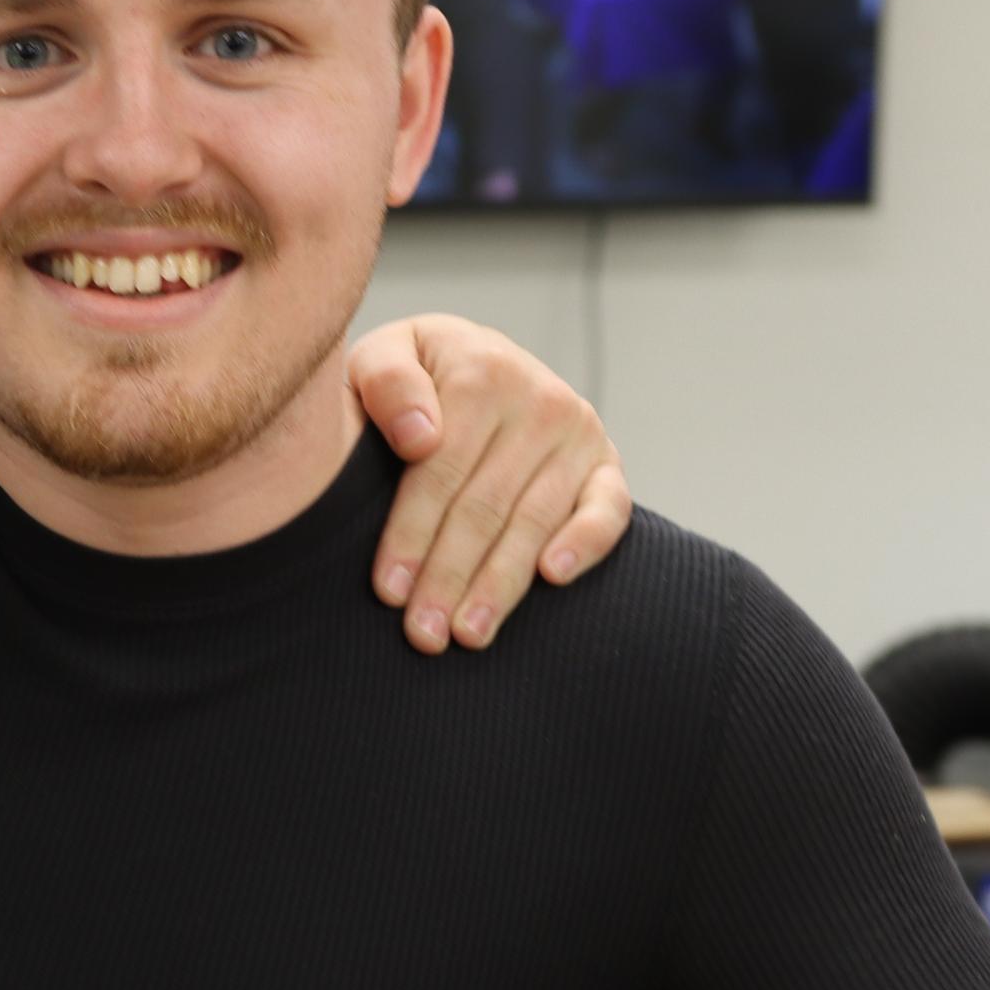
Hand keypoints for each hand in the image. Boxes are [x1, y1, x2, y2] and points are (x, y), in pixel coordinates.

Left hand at [349, 314, 632, 653]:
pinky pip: (607, 509)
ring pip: (534, 520)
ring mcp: (578, 433)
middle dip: (450, 576)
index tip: (388, 589)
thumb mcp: (382, 355)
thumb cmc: (412, 378)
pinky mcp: (607, 463)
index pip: (440, 471)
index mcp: (480, 373)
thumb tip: (418, 436)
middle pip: (485, 506)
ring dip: (501, 584)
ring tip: (469, 634)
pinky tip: (552, 577)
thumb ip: (386, 381)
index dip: (411, 534)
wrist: (469, 361)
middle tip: (423, 634)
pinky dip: (586, 543)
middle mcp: (538, 399)